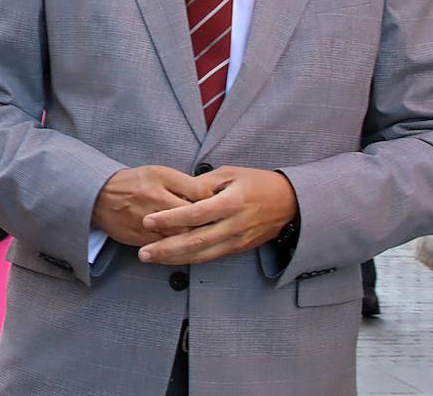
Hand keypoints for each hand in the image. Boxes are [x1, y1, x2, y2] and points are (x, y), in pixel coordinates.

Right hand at [92, 165, 213, 246]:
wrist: (100, 196)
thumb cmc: (133, 182)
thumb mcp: (160, 173)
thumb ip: (186, 183)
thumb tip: (210, 195)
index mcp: (161, 188)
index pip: (197, 201)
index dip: (213, 206)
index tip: (223, 209)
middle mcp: (154, 209)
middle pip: (191, 224)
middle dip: (207, 226)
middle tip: (221, 227)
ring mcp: (147, 228)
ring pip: (180, 239)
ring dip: (196, 240)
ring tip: (210, 239)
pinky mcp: (141, 241)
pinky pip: (166, 249)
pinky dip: (180, 250)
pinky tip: (191, 248)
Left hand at [138, 166, 297, 264]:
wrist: (290, 203)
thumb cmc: (257, 183)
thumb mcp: (230, 174)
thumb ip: (203, 183)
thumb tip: (179, 192)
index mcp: (231, 202)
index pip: (196, 213)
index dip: (170, 218)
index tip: (147, 220)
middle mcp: (233, 225)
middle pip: (196, 241)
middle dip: (166, 248)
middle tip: (142, 252)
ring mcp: (236, 240)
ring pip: (201, 254)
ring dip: (173, 258)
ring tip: (149, 257)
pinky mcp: (237, 249)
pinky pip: (209, 257)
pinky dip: (188, 259)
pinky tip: (170, 259)